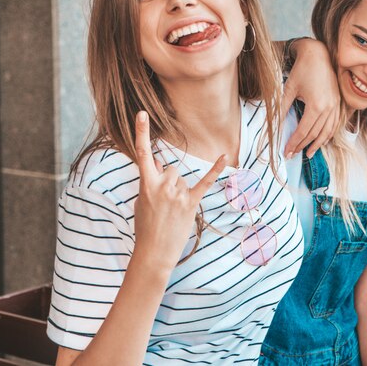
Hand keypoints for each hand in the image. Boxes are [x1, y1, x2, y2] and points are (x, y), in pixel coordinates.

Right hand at [133, 111, 225, 269]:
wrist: (154, 253)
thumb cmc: (146, 227)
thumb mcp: (141, 201)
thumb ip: (151, 180)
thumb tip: (159, 164)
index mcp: (145, 184)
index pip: (142, 153)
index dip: (141, 132)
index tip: (141, 113)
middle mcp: (162, 186)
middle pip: (170, 168)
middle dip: (167, 181)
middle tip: (163, 204)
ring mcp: (177, 194)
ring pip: (182, 179)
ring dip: (178, 190)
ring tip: (171, 211)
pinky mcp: (191, 203)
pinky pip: (205, 182)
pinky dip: (216, 169)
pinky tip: (225, 156)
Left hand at [283, 38, 339, 157]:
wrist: (318, 54)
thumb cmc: (302, 70)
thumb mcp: (288, 89)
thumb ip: (281, 109)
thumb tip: (273, 126)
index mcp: (317, 106)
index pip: (303, 132)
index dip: (294, 143)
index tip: (286, 152)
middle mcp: (329, 108)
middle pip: (315, 134)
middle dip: (303, 146)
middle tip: (292, 154)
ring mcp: (336, 105)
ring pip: (327, 132)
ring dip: (317, 144)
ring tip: (308, 153)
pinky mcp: (338, 102)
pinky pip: (335, 124)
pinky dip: (328, 134)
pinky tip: (322, 139)